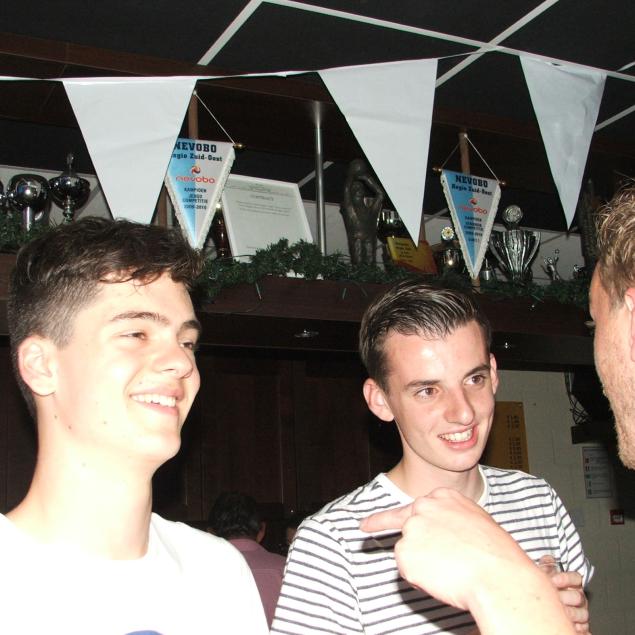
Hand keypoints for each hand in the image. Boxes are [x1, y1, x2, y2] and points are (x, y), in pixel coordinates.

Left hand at [361, 488, 574, 634]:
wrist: (497, 574)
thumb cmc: (496, 553)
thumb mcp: (476, 522)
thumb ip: (451, 521)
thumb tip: (441, 536)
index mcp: (442, 497)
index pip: (413, 506)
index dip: (386, 515)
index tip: (365, 520)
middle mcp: (422, 507)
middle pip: (403, 524)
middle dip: (379, 525)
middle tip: (363, 527)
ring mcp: (411, 529)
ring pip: (407, 551)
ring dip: (422, 563)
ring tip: (450, 568)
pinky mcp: (404, 553)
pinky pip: (408, 571)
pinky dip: (421, 579)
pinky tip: (442, 577)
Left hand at [550, 570, 590, 633]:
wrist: (549, 600)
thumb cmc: (550, 585)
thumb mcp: (547, 573)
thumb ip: (548, 565)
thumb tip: (548, 559)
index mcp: (574, 583)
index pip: (576, 578)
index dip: (565, 578)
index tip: (553, 580)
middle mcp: (579, 597)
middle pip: (578, 597)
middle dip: (566, 597)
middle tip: (554, 597)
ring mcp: (581, 611)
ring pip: (582, 613)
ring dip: (570, 613)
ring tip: (560, 612)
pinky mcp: (581, 625)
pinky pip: (583, 627)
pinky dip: (576, 627)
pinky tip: (567, 624)